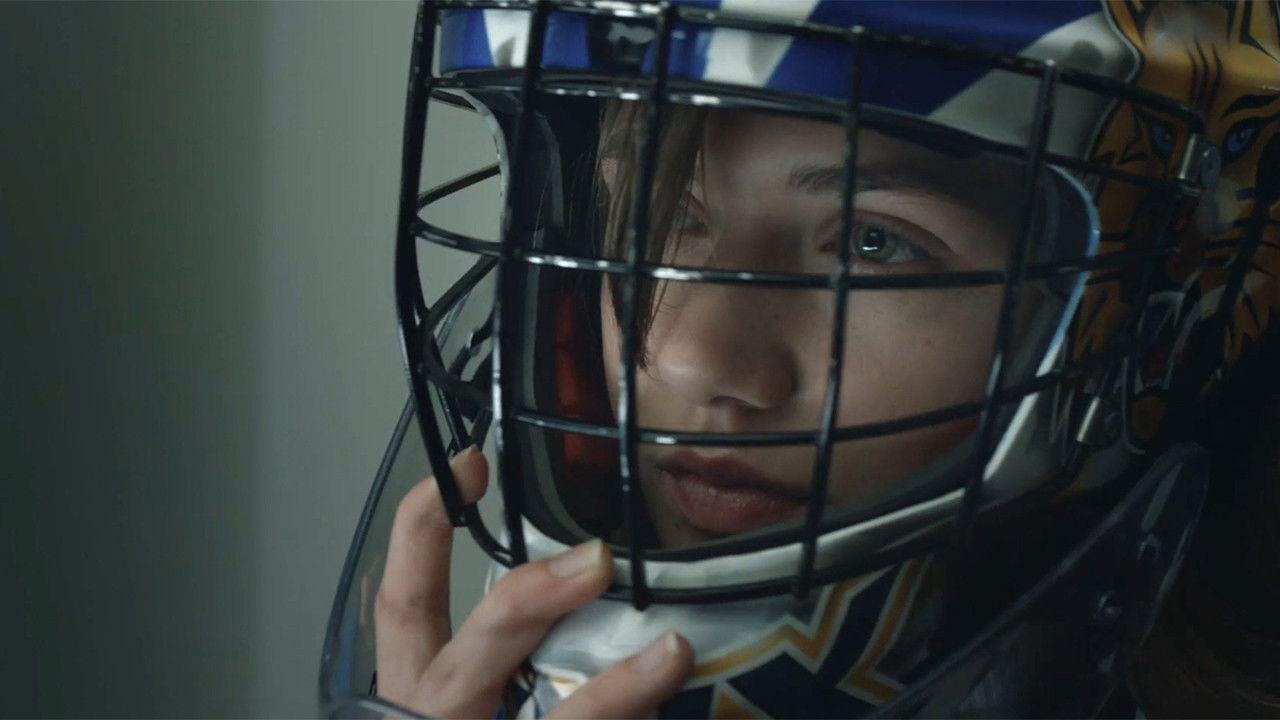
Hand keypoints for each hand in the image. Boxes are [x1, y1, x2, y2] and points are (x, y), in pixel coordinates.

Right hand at [375, 446, 692, 718]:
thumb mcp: (462, 707)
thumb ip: (499, 661)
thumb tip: (576, 576)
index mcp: (413, 700)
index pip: (402, 603)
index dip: (424, 530)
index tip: (472, 465)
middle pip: (466, 657)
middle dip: (526, 601)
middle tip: (593, 558)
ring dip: (610, 693)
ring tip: (672, 654)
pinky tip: (674, 700)